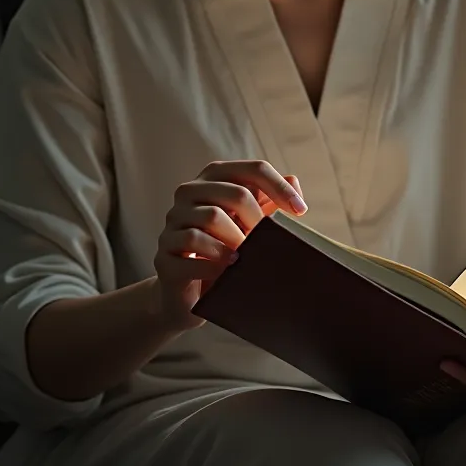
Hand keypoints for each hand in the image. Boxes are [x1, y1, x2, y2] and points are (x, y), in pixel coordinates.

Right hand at [151, 159, 306, 333]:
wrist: (189, 296)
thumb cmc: (226, 250)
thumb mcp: (251, 224)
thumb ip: (271, 201)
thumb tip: (294, 181)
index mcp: (213, 178)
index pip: (253, 169)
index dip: (280, 187)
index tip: (301, 211)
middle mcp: (189, 193)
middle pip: (234, 192)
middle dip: (259, 219)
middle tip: (271, 241)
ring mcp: (172, 222)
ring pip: (210, 217)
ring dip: (237, 239)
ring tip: (249, 257)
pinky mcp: (164, 254)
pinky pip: (191, 248)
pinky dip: (215, 259)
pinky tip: (228, 270)